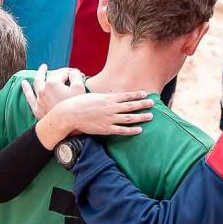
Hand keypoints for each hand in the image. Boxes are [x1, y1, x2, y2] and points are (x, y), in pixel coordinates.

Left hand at [20, 65, 85, 117]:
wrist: (68, 125)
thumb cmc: (75, 107)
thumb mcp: (80, 88)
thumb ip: (75, 75)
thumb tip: (72, 72)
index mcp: (53, 83)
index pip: (64, 73)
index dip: (72, 73)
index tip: (79, 76)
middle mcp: (43, 89)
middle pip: (52, 76)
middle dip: (61, 73)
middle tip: (68, 72)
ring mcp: (39, 99)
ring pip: (37, 83)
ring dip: (40, 74)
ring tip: (42, 68)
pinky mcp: (37, 109)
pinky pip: (29, 98)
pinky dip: (26, 90)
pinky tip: (23, 84)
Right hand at [35, 90, 153, 146]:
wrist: (70, 114)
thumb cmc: (78, 103)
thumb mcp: (92, 96)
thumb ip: (102, 97)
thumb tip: (108, 96)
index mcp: (107, 98)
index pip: (126, 96)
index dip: (136, 95)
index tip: (145, 93)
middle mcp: (111, 108)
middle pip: (131, 106)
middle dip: (143, 104)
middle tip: (152, 103)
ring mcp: (109, 119)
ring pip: (129, 118)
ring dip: (141, 117)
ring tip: (150, 116)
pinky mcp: (106, 129)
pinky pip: (121, 130)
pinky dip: (131, 130)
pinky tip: (140, 130)